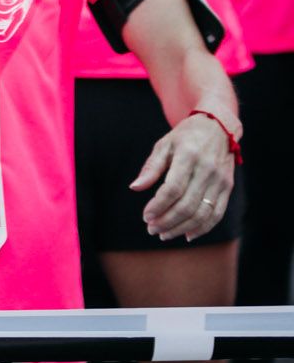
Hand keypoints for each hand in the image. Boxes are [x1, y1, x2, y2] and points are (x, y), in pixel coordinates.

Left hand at [132, 110, 236, 240]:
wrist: (218, 128)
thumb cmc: (185, 137)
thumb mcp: (164, 145)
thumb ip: (151, 168)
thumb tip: (135, 188)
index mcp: (188, 157)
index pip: (173, 189)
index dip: (158, 205)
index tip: (145, 216)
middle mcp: (207, 170)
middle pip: (187, 205)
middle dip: (167, 221)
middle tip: (152, 229)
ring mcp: (220, 181)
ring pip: (202, 213)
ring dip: (182, 228)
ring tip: (165, 234)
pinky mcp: (227, 188)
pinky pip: (217, 214)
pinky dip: (203, 228)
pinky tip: (188, 235)